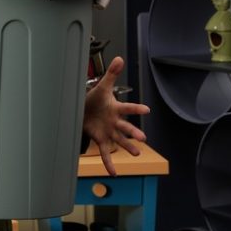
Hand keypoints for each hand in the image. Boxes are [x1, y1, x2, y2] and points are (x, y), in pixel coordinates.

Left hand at [82, 56, 149, 175]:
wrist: (84, 110)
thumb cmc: (95, 99)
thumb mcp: (102, 87)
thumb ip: (112, 74)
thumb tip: (119, 58)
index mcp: (116, 108)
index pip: (127, 108)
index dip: (136, 109)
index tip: (146, 110)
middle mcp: (115, 121)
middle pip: (125, 127)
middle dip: (133, 132)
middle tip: (142, 138)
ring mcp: (109, 132)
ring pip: (119, 140)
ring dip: (127, 147)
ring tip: (137, 154)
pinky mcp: (101, 140)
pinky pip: (105, 153)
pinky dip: (108, 163)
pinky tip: (113, 173)